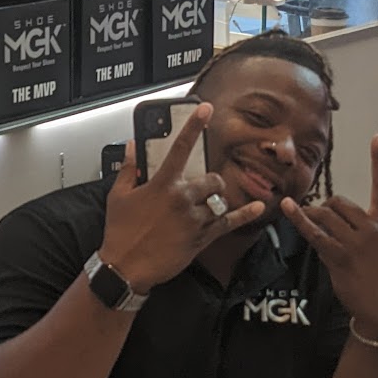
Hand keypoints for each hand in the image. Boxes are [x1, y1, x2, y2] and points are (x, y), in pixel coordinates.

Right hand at [99, 104, 263, 294]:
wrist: (125, 267)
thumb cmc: (120, 233)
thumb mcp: (118, 196)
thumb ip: (129, 169)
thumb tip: (132, 147)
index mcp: (162, 185)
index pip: (181, 148)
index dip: (194, 126)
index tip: (206, 110)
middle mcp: (182, 199)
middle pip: (211, 179)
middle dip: (211, 181)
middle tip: (202, 186)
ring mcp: (194, 219)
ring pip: (219, 200)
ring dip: (217, 199)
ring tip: (209, 203)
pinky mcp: (202, 238)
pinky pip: (229, 223)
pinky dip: (246, 215)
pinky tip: (258, 207)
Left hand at [280, 135, 377, 340]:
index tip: (376, 138)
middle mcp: (371, 229)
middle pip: (340, 203)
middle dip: (329, 209)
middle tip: (325, 221)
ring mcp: (354, 243)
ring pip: (326, 215)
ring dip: (314, 216)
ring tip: (311, 223)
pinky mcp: (337, 257)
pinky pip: (314, 233)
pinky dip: (298, 219)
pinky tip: (286, 207)